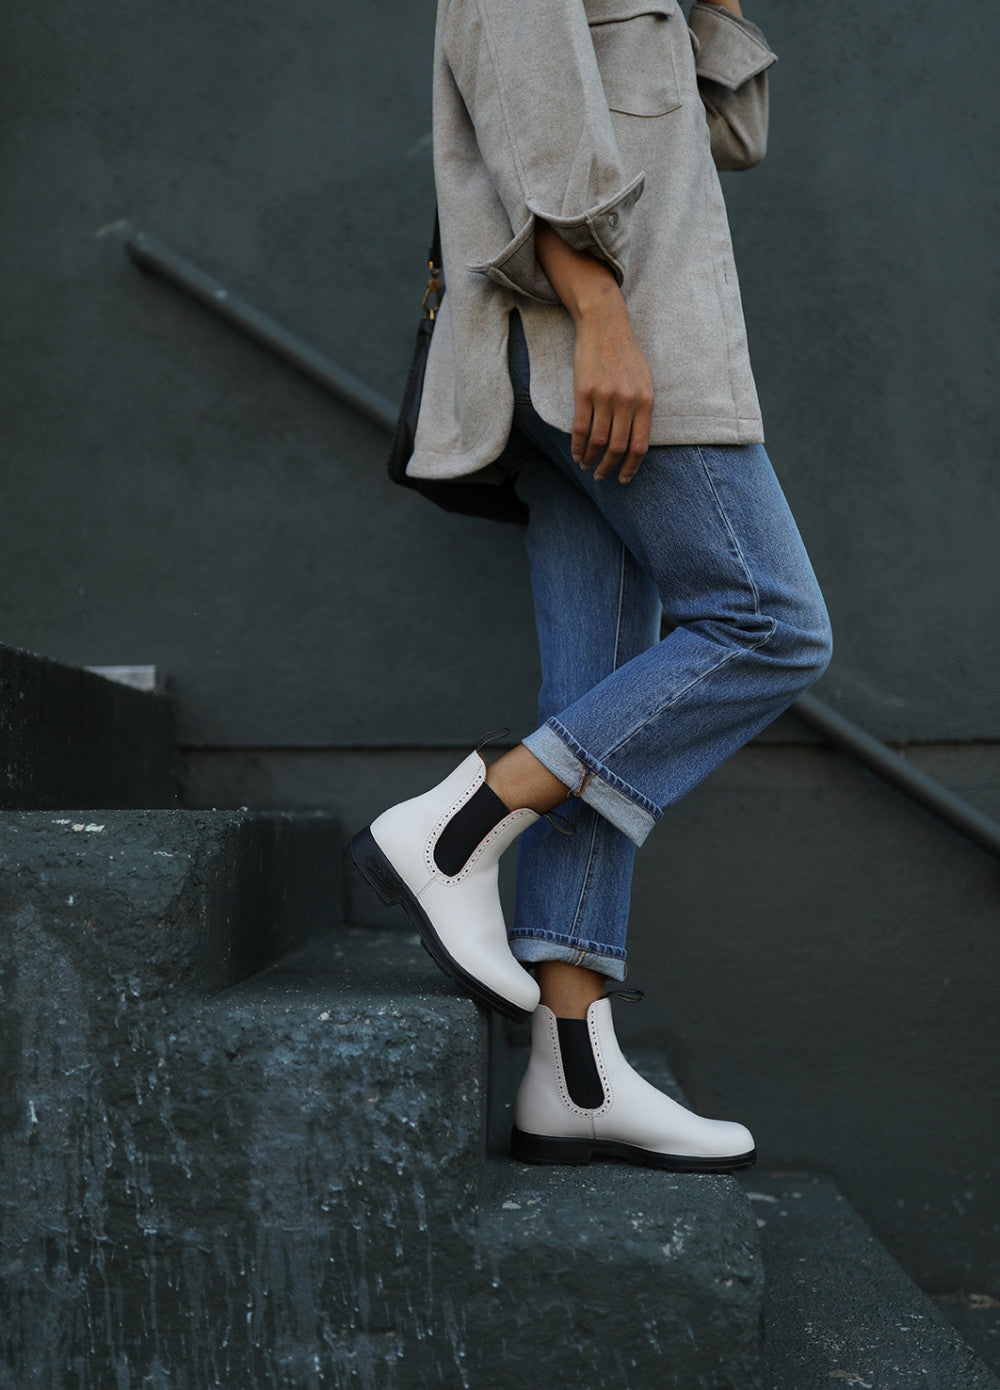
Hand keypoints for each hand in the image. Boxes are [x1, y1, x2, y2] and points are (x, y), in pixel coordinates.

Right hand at [571, 288, 654, 483]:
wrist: (605, 325)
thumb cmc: (625, 354)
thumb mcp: (644, 380)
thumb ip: (642, 409)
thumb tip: (636, 441)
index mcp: (645, 400)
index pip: (640, 445)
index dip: (632, 467)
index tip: (624, 479)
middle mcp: (626, 401)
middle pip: (618, 447)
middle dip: (609, 467)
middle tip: (601, 477)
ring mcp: (604, 396)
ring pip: (598, 440)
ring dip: (590, 458)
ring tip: (586, 465)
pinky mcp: (583, 391)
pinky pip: (580, 427)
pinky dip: (577, 445)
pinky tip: (576, 453)